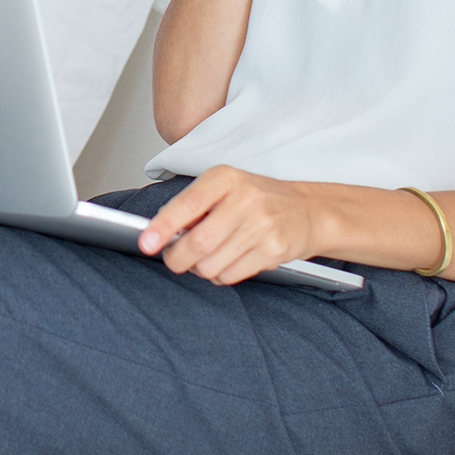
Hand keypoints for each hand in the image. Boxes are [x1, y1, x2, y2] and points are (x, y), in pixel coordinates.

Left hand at [137, 166, 324, 285]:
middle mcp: (245, 199)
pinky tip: (225, 263)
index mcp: (225, 178)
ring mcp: (262, 225)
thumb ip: (194, 205)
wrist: (308, 211)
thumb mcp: (226, 187)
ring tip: (204, 259)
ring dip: (199, 269)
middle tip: (173, 259)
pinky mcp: (273, 250)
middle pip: (198, 242)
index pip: (187, 204)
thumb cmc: (258, 199)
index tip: (146, 242)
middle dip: (178, 258)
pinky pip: (231, 275)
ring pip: (212, 263)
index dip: (162, 226)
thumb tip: (160, 231)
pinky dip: (219, 276)